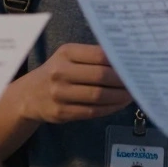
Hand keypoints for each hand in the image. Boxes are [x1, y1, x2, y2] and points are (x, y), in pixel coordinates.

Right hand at [18, 43, 132, 123]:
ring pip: (98, 97)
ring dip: (120, 97)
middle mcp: (61, 72)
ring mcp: (60, 94)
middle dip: (123, 81)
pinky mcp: (62, 113)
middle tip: (138, 82)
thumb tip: (126, 60)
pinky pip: (92, 111)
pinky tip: (119, 104)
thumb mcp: (69, 57)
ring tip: (133, 94)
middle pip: (101, 77)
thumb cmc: (57, 72)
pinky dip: (110, 108)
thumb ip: (93, 57)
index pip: (99, 55)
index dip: (119, 61)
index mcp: (66, 53)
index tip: (135, 65)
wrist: (29, 96)